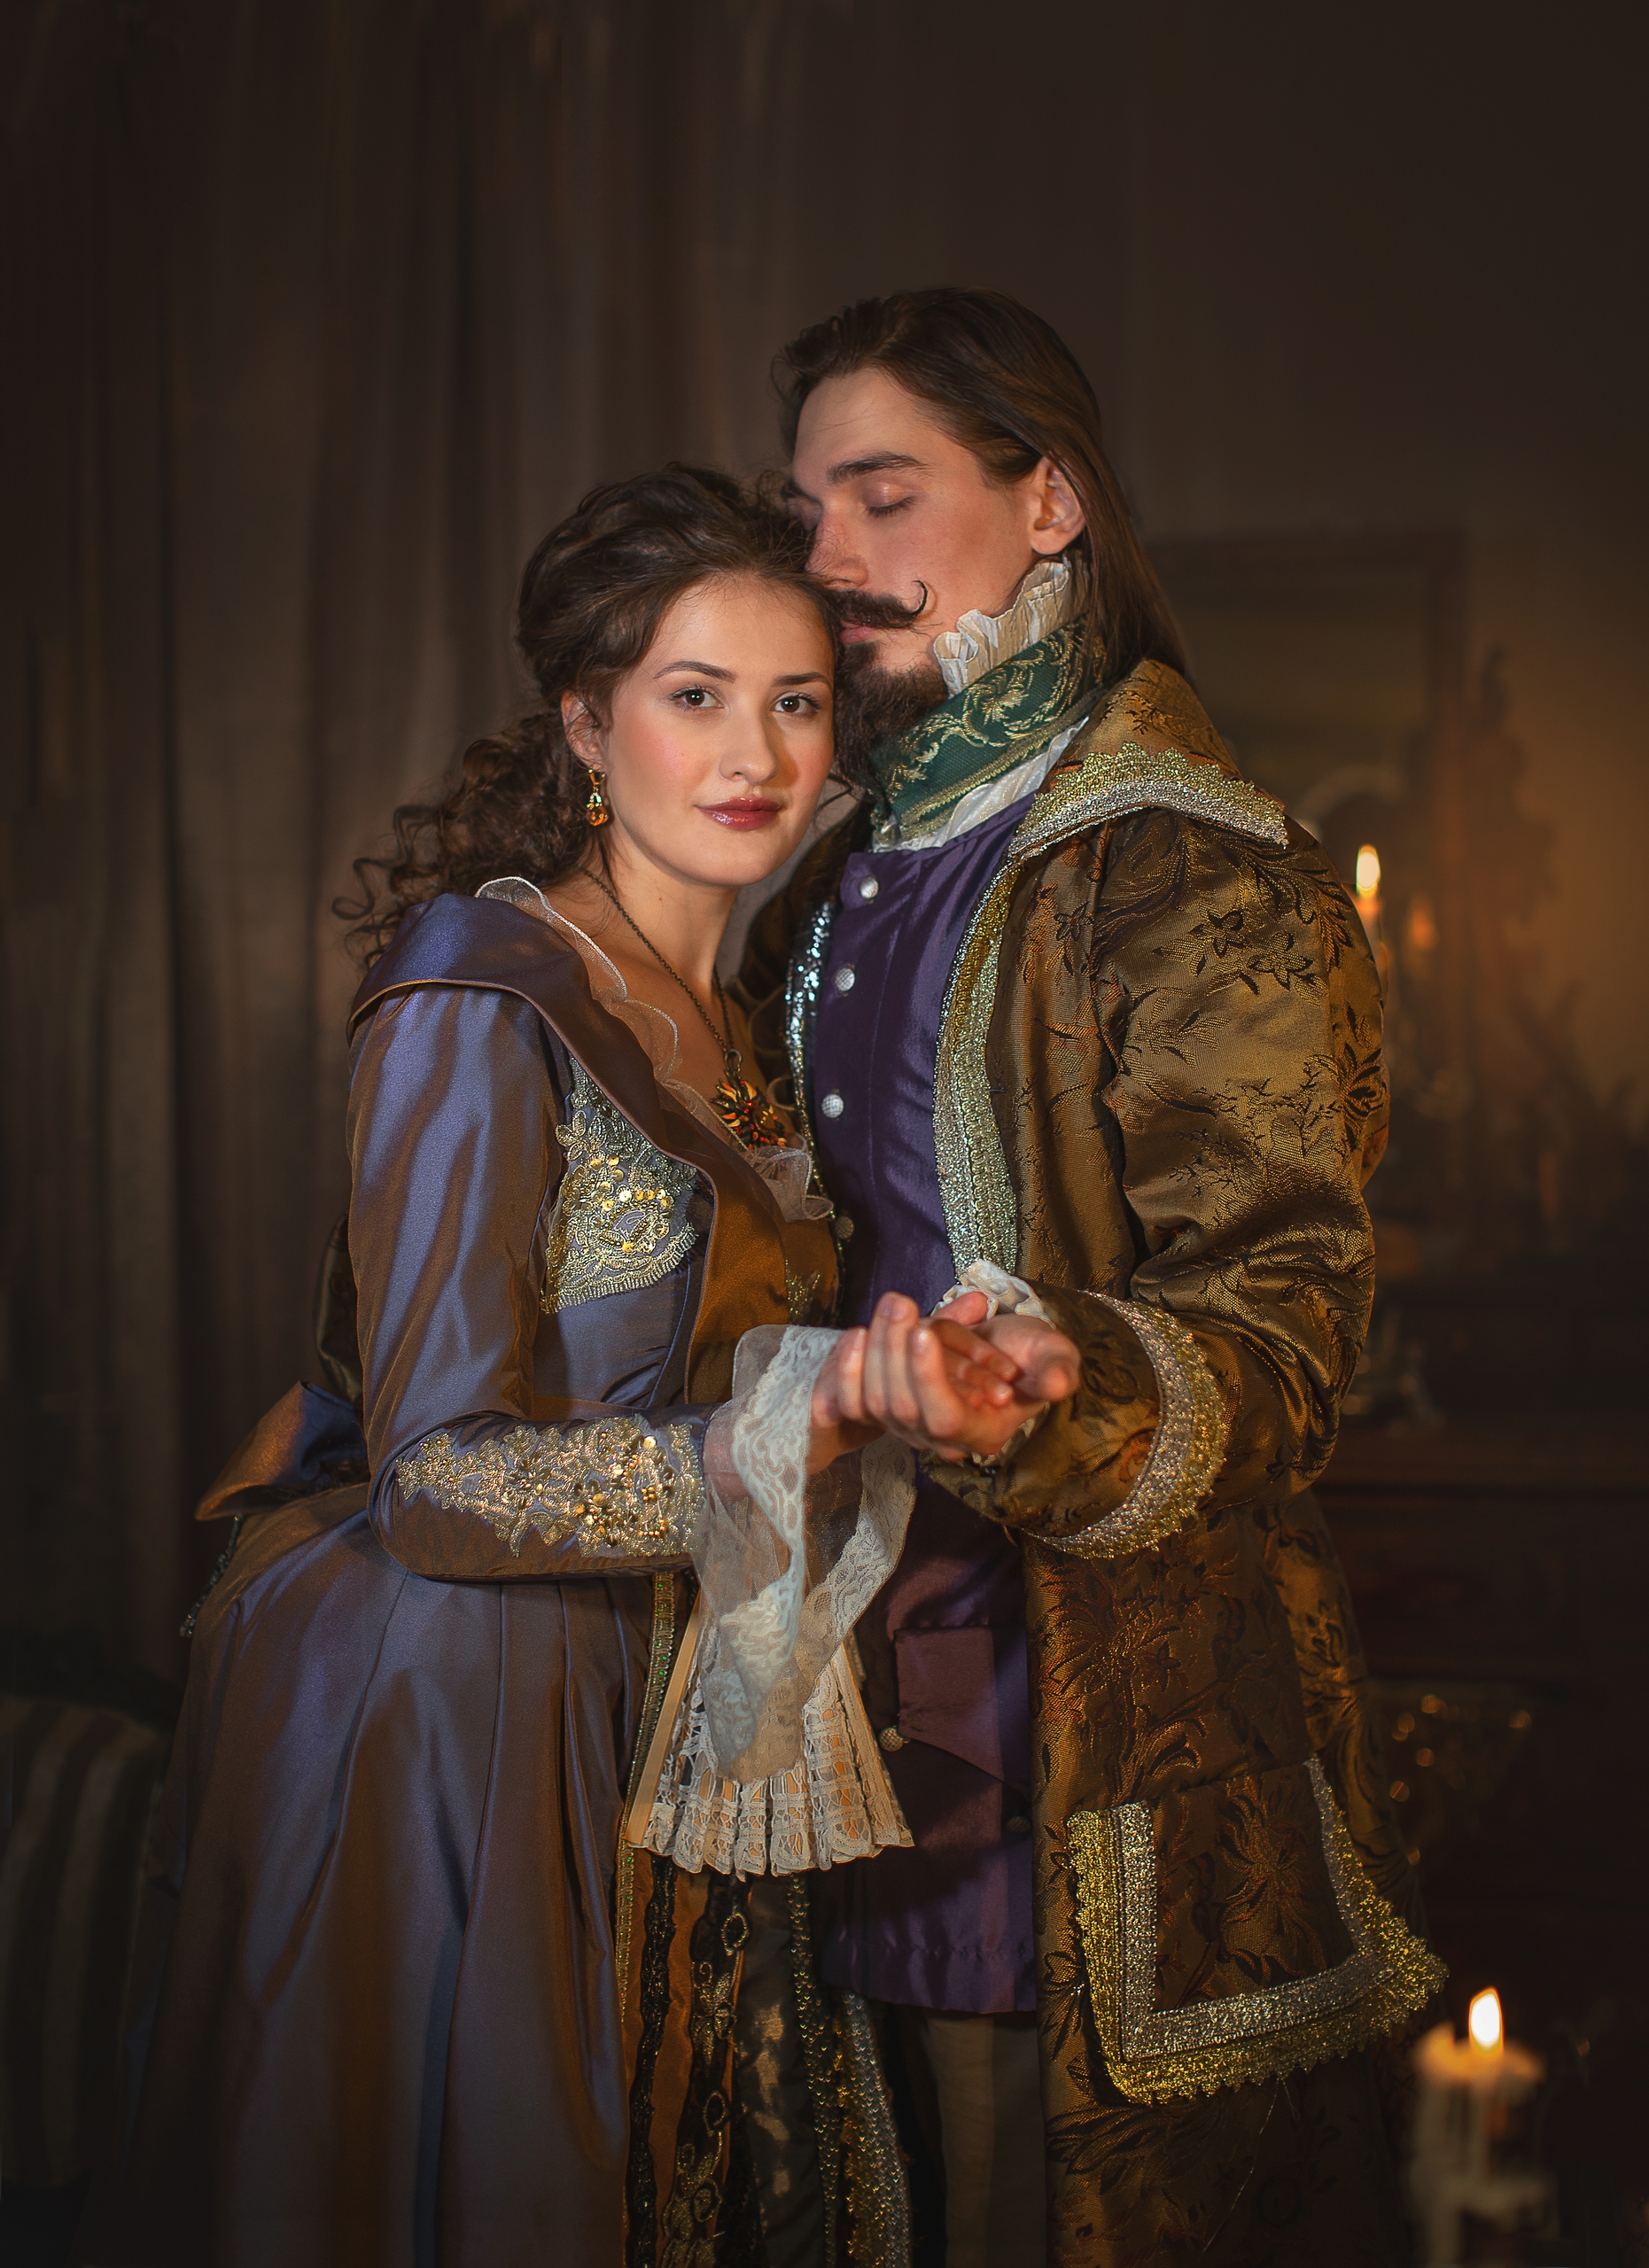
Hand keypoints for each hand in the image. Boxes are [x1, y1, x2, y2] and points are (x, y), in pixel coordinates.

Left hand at [829, 1292, 1078, 1465]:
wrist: (1008, 1353)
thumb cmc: (1033, 1355)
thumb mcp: (1056, 1357)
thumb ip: (1057, 1371)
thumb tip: (1059, 1384)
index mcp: (983, 1430)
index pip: (945, 1417)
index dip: (929, 1377)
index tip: (924, 1331)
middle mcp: (942, 1438)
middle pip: (902, 1407)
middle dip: (895, 1351)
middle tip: (899, 1301)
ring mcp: (911, 1425)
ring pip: (876, 1400)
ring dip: (877, 1347)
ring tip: (892, 1302)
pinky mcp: (890, 1407)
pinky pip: (856, 1401)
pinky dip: (850, 1367)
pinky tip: (857, 1331)